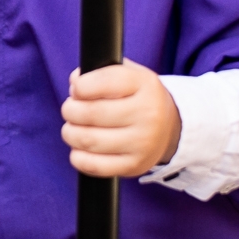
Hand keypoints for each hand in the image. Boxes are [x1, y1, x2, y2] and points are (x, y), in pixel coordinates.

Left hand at [61, 61, 181, 179]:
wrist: (169, 128)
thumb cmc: (138, 98)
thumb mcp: (129, 75)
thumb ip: (100, 72)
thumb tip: (74, 82)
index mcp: (145, 85)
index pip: (103, 82)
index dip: (80, 86)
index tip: (77, 89)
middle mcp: (148, 114)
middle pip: (90, 113)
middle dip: (70, 110)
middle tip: (70, 109)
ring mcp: (142, 143)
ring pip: (88, 140)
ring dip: (70, 133)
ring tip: (72, 127)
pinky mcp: (134, 166)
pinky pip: (93, 165)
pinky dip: (77, 156)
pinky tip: (79, 148)